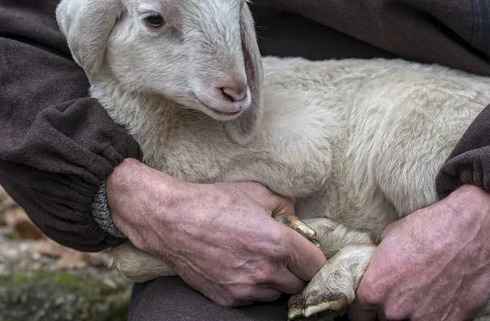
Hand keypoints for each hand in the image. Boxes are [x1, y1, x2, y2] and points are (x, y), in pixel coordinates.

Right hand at [106, 159, 326, 305]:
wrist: (173, 221)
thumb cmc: (214, 202)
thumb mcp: (256, 192)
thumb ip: (285, 206)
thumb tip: (296, 219)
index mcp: (278, 243)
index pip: (316, 265)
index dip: (315, 258)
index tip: (309, 253)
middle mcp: (265, 270)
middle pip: (300, 284)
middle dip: (296, 270)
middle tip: (284, 255)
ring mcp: (246, 288)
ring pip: (276, 293)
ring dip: (275, 280)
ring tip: (259, 260)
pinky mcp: (228, 298)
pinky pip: (253, 298)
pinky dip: (253, 286)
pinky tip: (240, 266)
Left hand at [350, 185, 489, 320]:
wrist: (471, 233)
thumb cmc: (428, 229)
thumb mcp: (388, 239)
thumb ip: (379, 265)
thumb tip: (377, 270)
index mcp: (374, 289)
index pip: (358, 314)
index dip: (364, 309)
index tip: (370, 305)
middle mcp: (394, 310)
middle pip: (383, 320)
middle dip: (387, 310)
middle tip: (400, 294)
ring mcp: (423, 320)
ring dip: (410, 315)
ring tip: (420, 297)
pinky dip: (435, 316)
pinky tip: (439, 301)